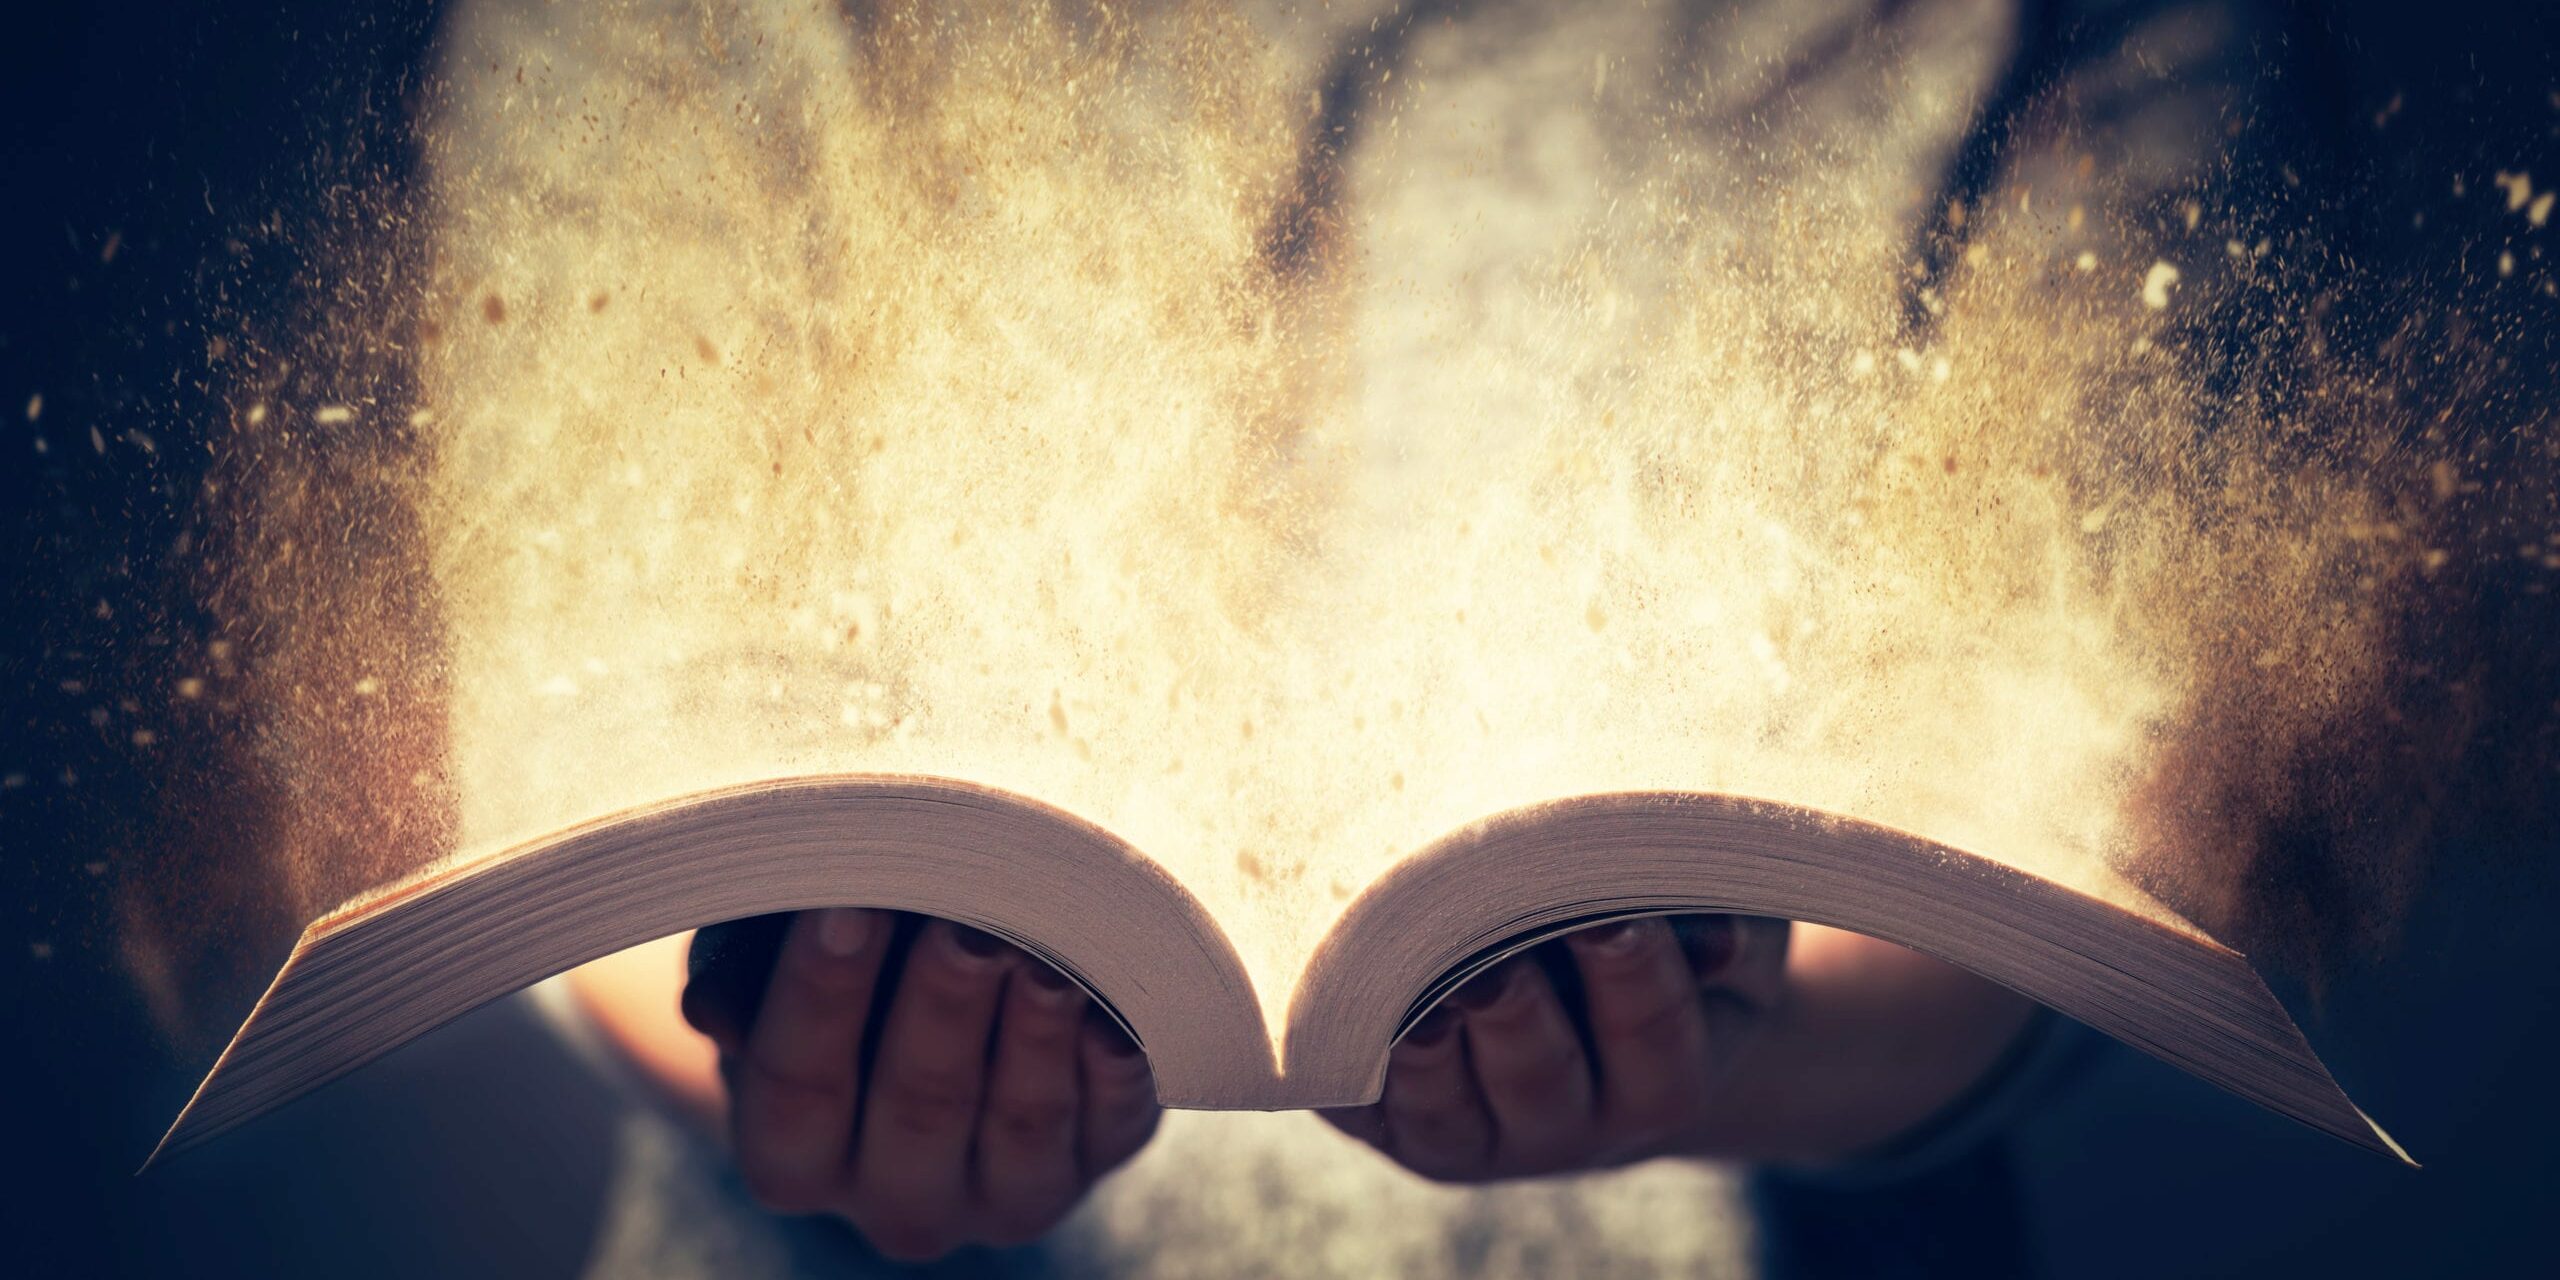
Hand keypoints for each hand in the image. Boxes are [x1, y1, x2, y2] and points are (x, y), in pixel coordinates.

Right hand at [680, 910, 1159, 1260]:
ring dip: (1033, 1035)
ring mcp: (1003, 1196)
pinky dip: (1116, 1069)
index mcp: (793, 1161)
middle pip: (917, 1108)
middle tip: (959, 923)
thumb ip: (740, 974)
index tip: (844, 906)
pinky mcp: (1095, 1162)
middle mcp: (897, 1199)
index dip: (818, 997)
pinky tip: (1116, 1009)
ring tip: (1042, 953)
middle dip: (939, 1009)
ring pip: (1020, 1125)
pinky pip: (1112, 1127)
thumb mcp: (764, 962)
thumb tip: (719, 1010)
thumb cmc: (834, 962)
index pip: (798, 1087)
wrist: (921, 1005)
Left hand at [1320, 913, 1790, 1182]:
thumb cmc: (1663, 942)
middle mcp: (1566, 1125)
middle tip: (1489, 959)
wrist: (1591, 1014)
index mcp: (1659, 1082)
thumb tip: (1709, 935)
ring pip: (1444, 1105)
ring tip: (1413, 990)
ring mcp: (1471, 1135)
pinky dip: (1345, 1060)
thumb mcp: (1716, 928)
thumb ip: (1721, 925)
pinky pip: (1360, 1105)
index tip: (1609, 915)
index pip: (1651, 1030)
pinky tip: (1338, 1005)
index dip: (1634, 973)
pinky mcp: (1389, 1126)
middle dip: (1515, 1012)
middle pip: (1539, 1077)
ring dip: (1424, 1049)